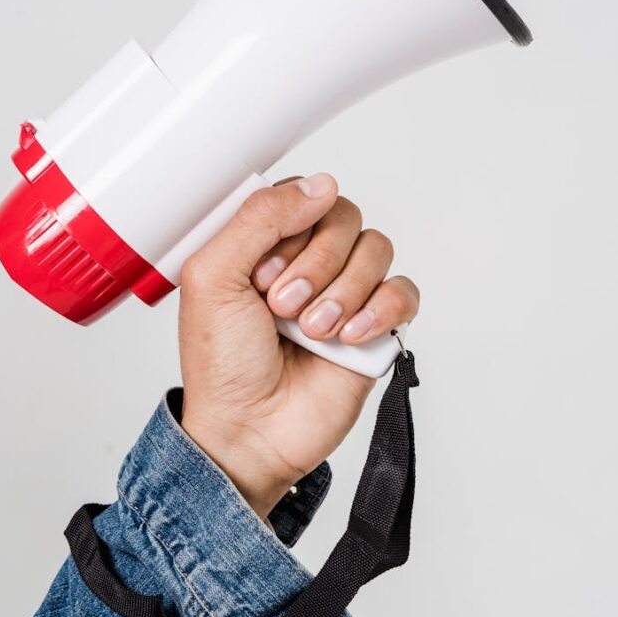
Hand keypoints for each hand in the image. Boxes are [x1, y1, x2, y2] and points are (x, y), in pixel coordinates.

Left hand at [178, 173, 419, 517]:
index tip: (261, 273)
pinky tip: (349, 337)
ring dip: (344, 291)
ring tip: (313, 330)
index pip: (304, 195)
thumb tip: (320, 184)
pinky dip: (381, 310)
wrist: (248, 431)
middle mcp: (309, 263)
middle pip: (345, 217)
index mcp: (267, 244)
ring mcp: (346, 294)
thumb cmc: (221, 365)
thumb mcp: (212, 276)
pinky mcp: (376, 328)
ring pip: (377, 249)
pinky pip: (405, 291)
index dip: (291, 227)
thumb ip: (259, 217)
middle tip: (283, 306)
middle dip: (316, 264)